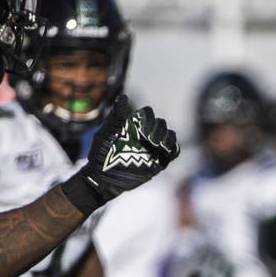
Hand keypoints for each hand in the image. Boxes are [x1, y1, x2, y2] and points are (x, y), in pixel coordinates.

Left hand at [62, 95, 179, 212]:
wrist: (104, 179)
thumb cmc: (101, 154)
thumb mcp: (106, 133)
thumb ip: (116, 116)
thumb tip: (123, 97)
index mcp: (133, 125)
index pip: (148, 114)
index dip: (149, 119)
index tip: (143, 130)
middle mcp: (145, 135)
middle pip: (161, 124)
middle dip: (158, 130)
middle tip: (150, 141)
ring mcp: (153, 148)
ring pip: (170, 136)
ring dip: (168, 139)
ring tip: (160, 147)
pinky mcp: (159, 161)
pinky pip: (173, 152)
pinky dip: (174, 149)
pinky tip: (167, 151)